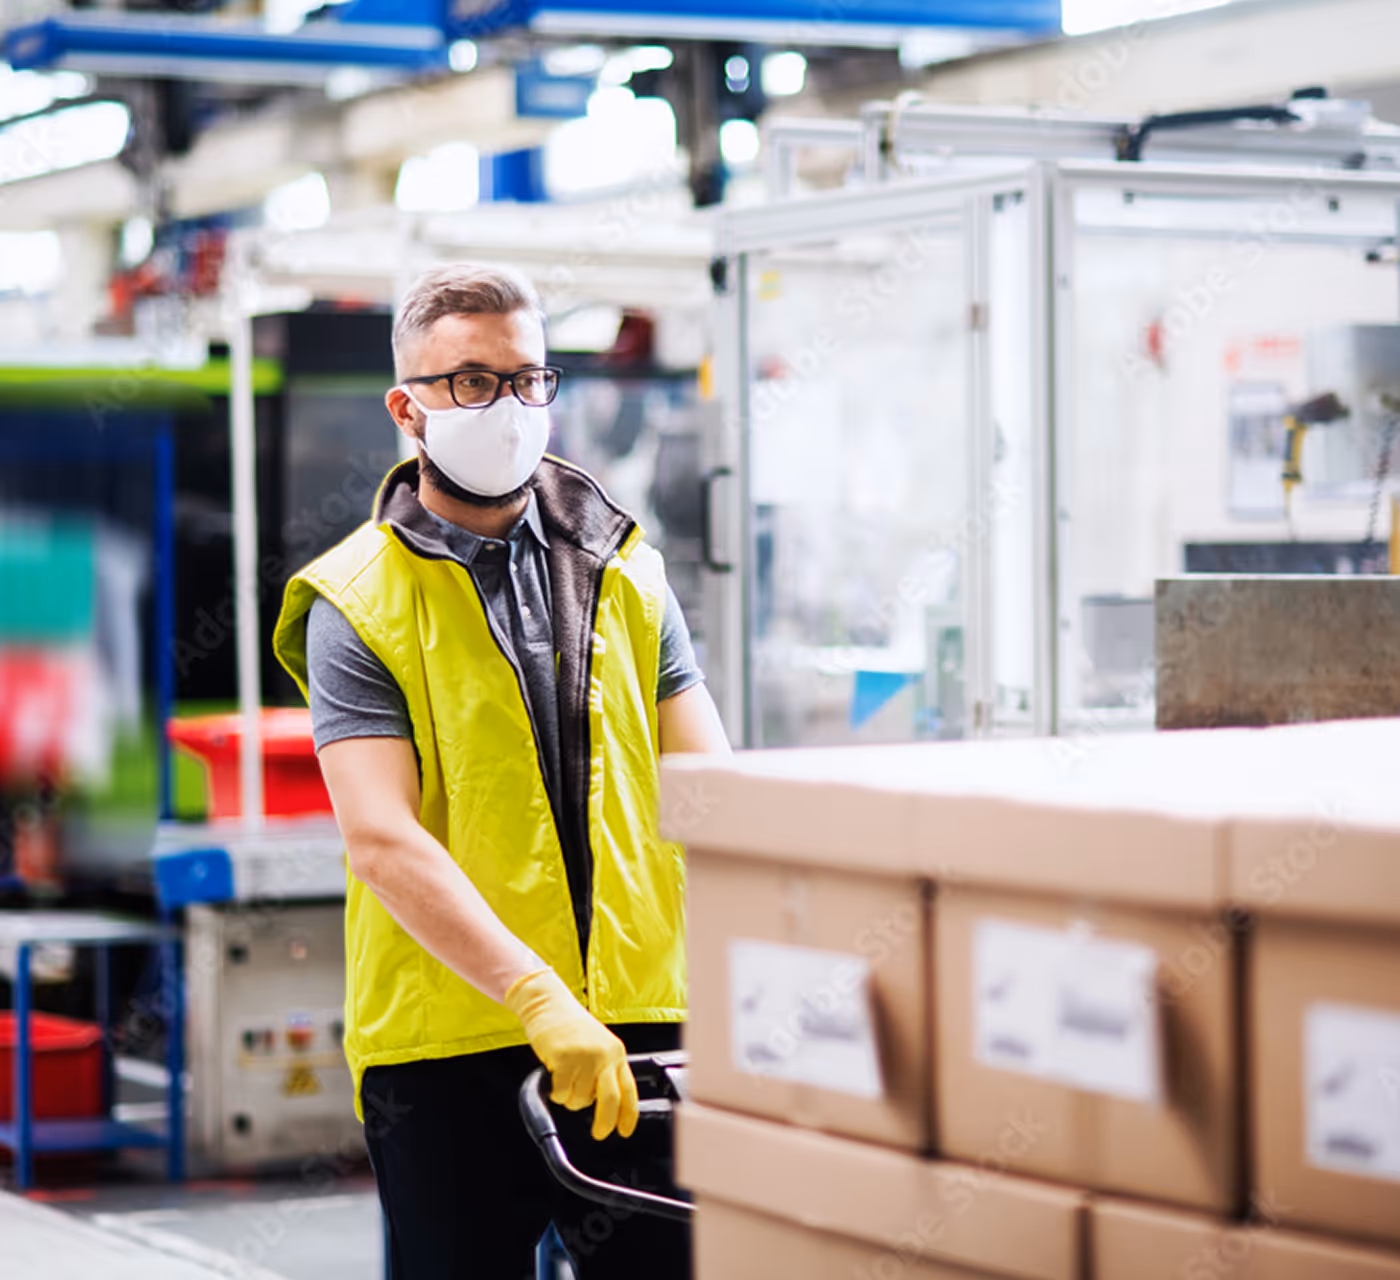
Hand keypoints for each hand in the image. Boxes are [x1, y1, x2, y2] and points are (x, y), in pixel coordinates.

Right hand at [505, 968, 639, 1139]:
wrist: (549, 1003)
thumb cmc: (571, 1026)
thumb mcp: (598, 1045)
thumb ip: (604, 1070)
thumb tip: (604, 1104)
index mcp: (616, 1052)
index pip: (628, 1089)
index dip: (629, 1114)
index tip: (625, 1130)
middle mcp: (604, 1054)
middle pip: (610, 1100)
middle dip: (604, 1122)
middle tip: (599, 1133)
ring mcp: (585, 1056)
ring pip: (579, 1099)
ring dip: (570, 1099)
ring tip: (565, 1078)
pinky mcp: (564, 1059)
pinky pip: (561, 1093)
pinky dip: (556, 1092)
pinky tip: (555, 1074)